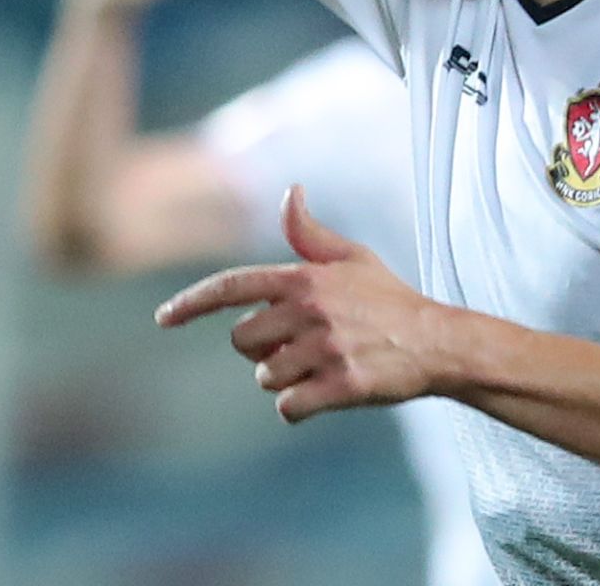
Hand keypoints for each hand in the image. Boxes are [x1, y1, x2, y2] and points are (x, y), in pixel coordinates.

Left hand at [155, 184, 442, 421]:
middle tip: (299, 346)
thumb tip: (290, 192)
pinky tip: (325, 393)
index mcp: (303, 277)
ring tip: (323, 365)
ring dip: (285, 379)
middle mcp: (309, 310)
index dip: (191, 303)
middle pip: (243, 341)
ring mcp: (325, 348)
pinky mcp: (341, 385)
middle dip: (261, 350)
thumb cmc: (389, 298)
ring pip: (266, 377)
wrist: (437, 343)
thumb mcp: (351, 257)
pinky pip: (289, 406)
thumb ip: (309, 233)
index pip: (231, 287)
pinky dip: (299, 407)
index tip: (162, 319)